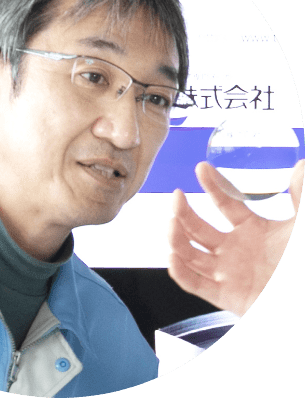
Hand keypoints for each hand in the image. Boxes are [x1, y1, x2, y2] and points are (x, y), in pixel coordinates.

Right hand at [168, 159, 304, 316]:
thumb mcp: (303, 226)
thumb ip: (300, 197)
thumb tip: (300, 165)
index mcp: (251, 230)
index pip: (224, 203)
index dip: (213, 185)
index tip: (201, 167)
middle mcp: (234, 250)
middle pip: (198, 228)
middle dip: (183, 212)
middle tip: (176, 197)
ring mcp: (228, 272)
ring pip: (190, 254)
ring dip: (176, 239)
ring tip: (171, 224)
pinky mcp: (226, 296)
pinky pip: (196, 285)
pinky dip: (181, 273)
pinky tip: (173, 258)